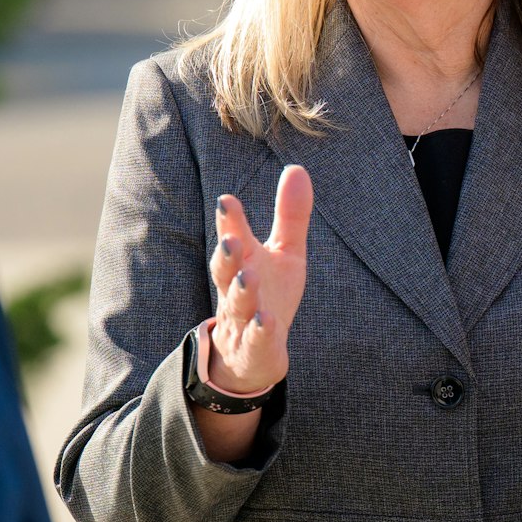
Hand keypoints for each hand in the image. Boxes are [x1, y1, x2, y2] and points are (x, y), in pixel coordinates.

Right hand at [206, 164, 312, 393]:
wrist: (254, 353)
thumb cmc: (269, 294)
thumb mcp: (284, 253)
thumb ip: (290, 215)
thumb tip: (297, 168)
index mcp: (243, 261)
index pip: (233, 237)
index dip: (229, 221)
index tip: (227, 200)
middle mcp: (236, 288)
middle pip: (224, 271)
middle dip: (225, 255)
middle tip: (230, 239)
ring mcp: (241, 319)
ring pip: (236, 305)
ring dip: (241, 291)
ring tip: (247, 277)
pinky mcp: (253, 347)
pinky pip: (255, 340)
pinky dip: (259, 331)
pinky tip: (266, 322)